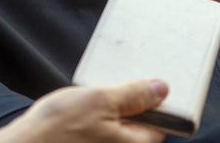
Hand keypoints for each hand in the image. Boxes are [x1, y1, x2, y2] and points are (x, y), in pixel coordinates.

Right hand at [0, 80, 167, 142]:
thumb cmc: (57, 127)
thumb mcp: (99, 100)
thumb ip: (134, 95)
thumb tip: (162, 88)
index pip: (159, 126)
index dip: (155, 103)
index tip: (147, 85)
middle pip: (137, 129)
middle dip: (131, 107)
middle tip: (118, 86)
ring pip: (116, 130)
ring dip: (111, 113)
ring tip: (96, 97)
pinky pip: (99, 134)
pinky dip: (96, 121)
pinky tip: (82, 109)